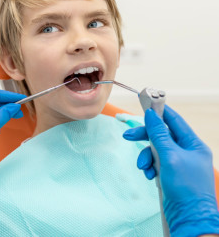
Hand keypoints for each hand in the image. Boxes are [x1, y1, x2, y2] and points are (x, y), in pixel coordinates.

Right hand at [123, 105, 218, 235]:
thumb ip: (159, 135)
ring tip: (144, 167)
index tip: (145, 105)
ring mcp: (178, 163)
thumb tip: (152, 115)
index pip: (175, 121)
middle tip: (128, 136)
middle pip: (161, 135)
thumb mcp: (170, 156)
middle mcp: (187, 151)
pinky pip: (155, 163)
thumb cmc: (186, 187)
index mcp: (193, 144)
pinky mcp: (170, 174)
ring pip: (156, 150)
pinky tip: (149, 175)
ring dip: (146, 156)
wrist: (188, 217)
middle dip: (145, 137)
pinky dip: (149, 167)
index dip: (160, 112)